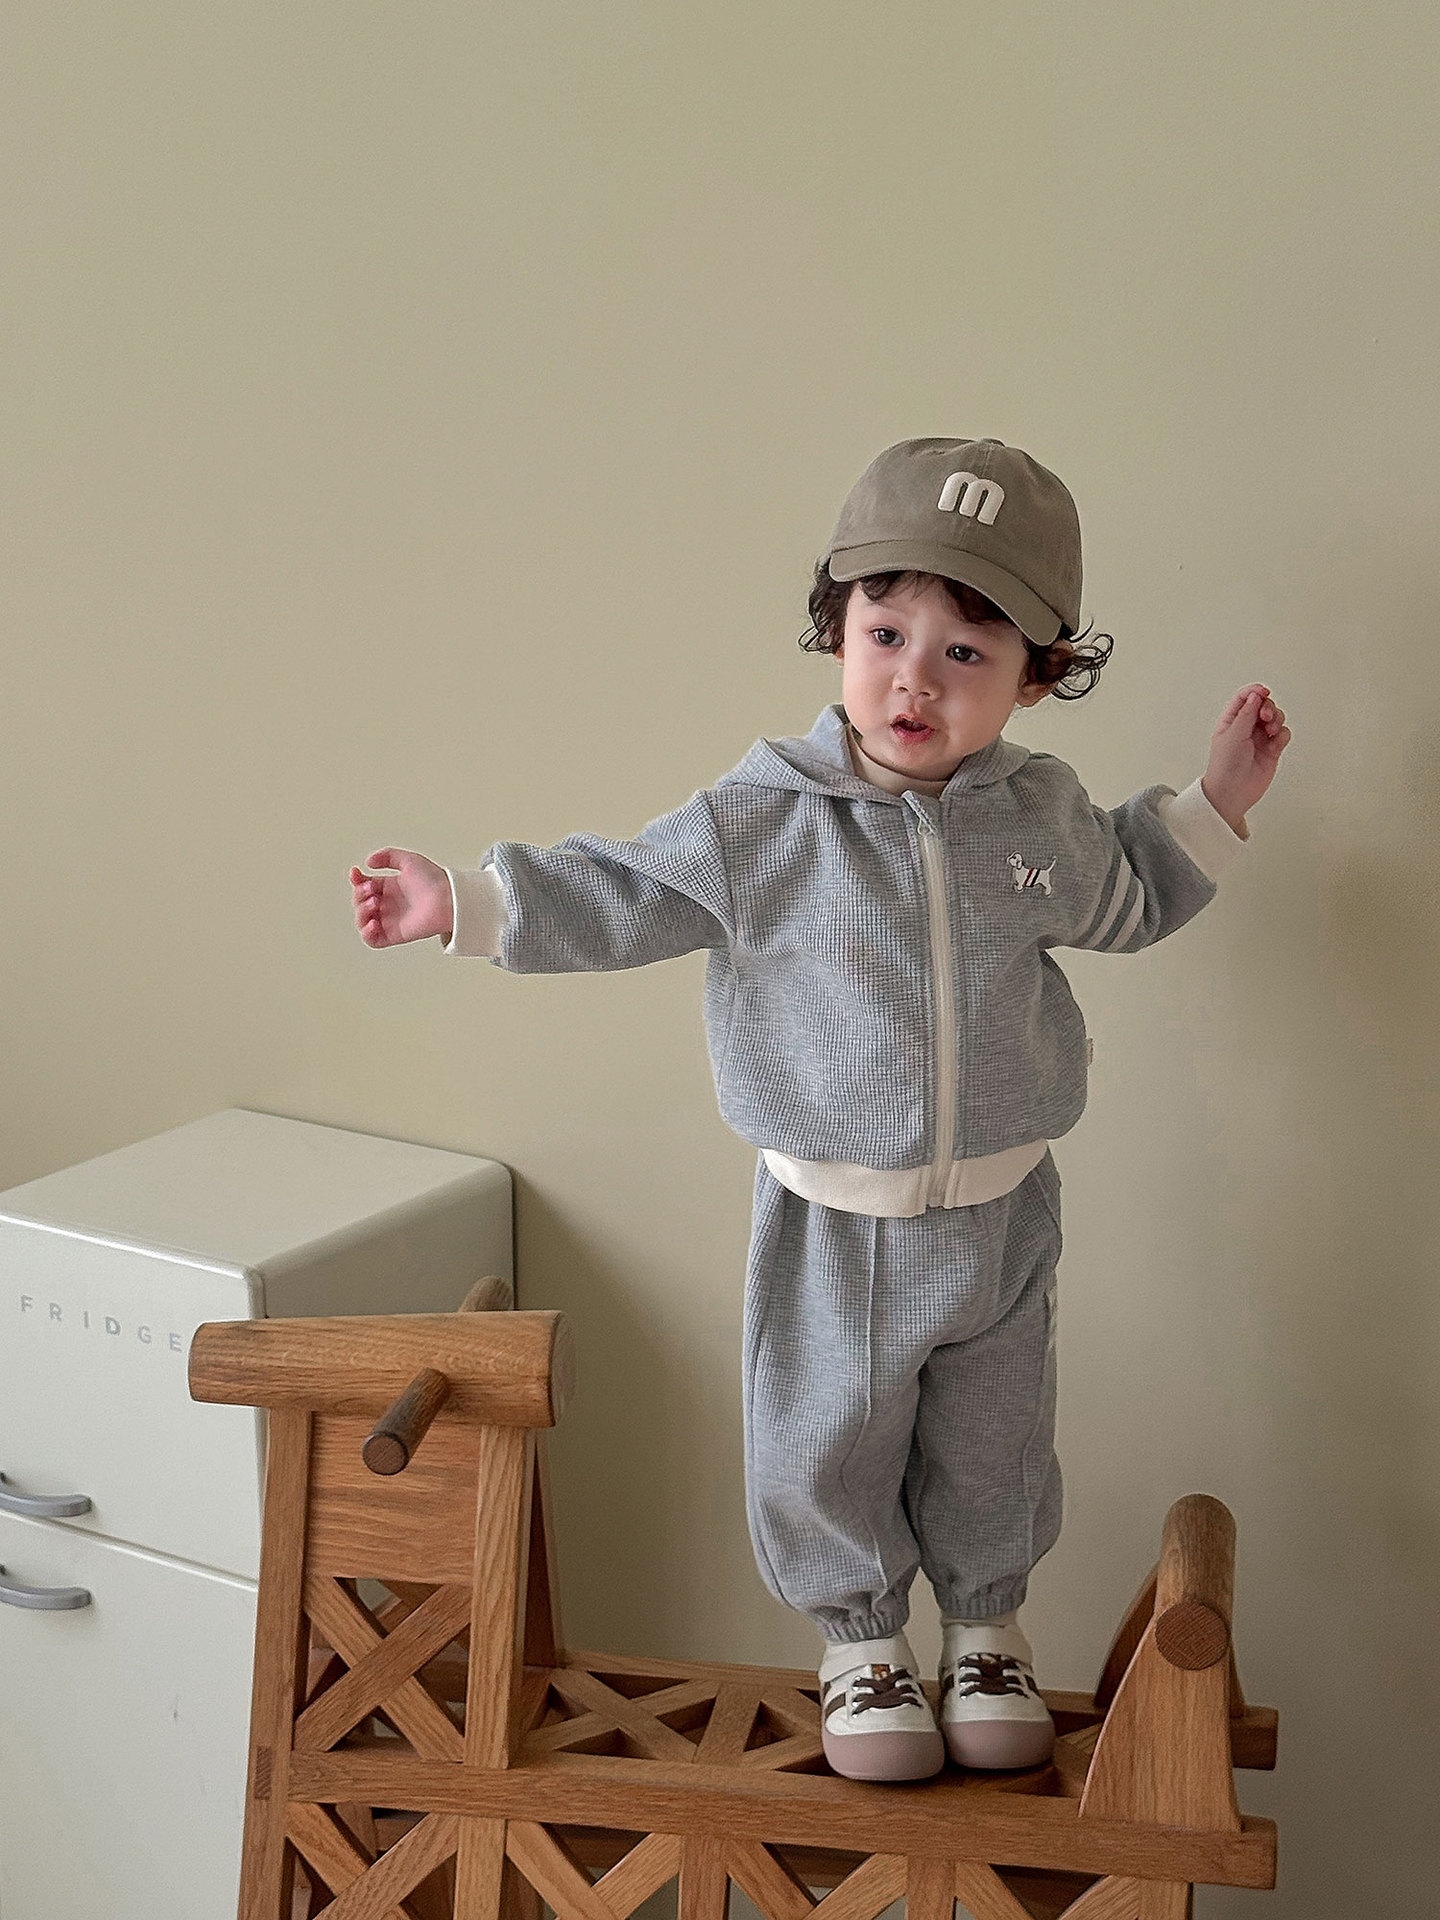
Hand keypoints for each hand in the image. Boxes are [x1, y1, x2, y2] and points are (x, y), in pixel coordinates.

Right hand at [350, 848, 453, 946]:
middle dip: (359, 895)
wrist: (447, 898)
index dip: (356, 880)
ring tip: (375, 903)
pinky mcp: (394, 935)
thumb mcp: (408, 860)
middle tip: (371, 889)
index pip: (363, 885)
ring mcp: (390, 921)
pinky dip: (367, 933)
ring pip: (362, 921)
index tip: (356, 872)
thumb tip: (367, 863)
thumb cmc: (433, 880)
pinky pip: (372, 940)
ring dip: (361, 912)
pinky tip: (373, 922)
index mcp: (390, 887)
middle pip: (360, 903)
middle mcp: (388, 904)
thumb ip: (387, 856)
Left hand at [1201, 685, 1291, 836]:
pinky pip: (1282, 734)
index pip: (1244, 698)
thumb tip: (1255, 695)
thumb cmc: (1225, 766)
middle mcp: (1246, 728)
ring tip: (1270, 731)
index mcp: (1231, 721)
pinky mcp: (1271, 750)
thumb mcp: (1233, 734)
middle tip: (1265, 716)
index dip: (1255, 691)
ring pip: (1275, 718)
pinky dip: (1282, 734)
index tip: (1264, 692)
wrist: (1233, 792)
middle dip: (1268, 707)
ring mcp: (1259, 738)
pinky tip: (1275, 742)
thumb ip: (1246, 713)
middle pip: (1263, 705)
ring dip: (1276, 719)